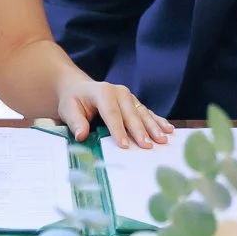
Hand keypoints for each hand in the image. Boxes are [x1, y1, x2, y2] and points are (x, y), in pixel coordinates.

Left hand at [57, 79, 173, 148]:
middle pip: (131, 113)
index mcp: (102, 92)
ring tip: (163, 139)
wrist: (79, 89)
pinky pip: (148, 112)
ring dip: (154, 127)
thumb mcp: (68, 109)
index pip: (111, 113)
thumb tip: (81, 135)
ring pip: (143, 113)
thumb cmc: (74, 101)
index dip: (118, 130)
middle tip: (148, 146)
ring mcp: (129, 96)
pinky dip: (158, 121)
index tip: (125, 146)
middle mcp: (119, 92)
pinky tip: (169, 129)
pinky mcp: (135, 102)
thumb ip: (75, 122)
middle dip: (140, 131)